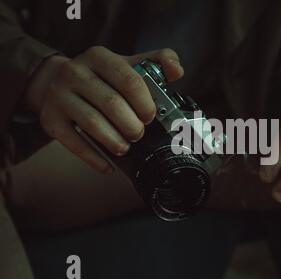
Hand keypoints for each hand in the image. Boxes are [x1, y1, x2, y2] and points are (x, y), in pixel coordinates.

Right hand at [25, 47, 183, 173]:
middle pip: (112, 103)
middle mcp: (75, 72)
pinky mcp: (50, 119)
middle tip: (139, 134)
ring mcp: (59, 96)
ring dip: (115, 141)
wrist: (57, 83)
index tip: (151, 116)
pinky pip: (74, 142)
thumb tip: (177, 71)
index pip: (129, 80)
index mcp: (99, 57)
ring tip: (125, 147)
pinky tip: (108, 165)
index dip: (145, 103)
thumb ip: (157, 62)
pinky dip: (94, 158)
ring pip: (93, 123)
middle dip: (132, 125)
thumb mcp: (127, 64)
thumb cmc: (102, 78)